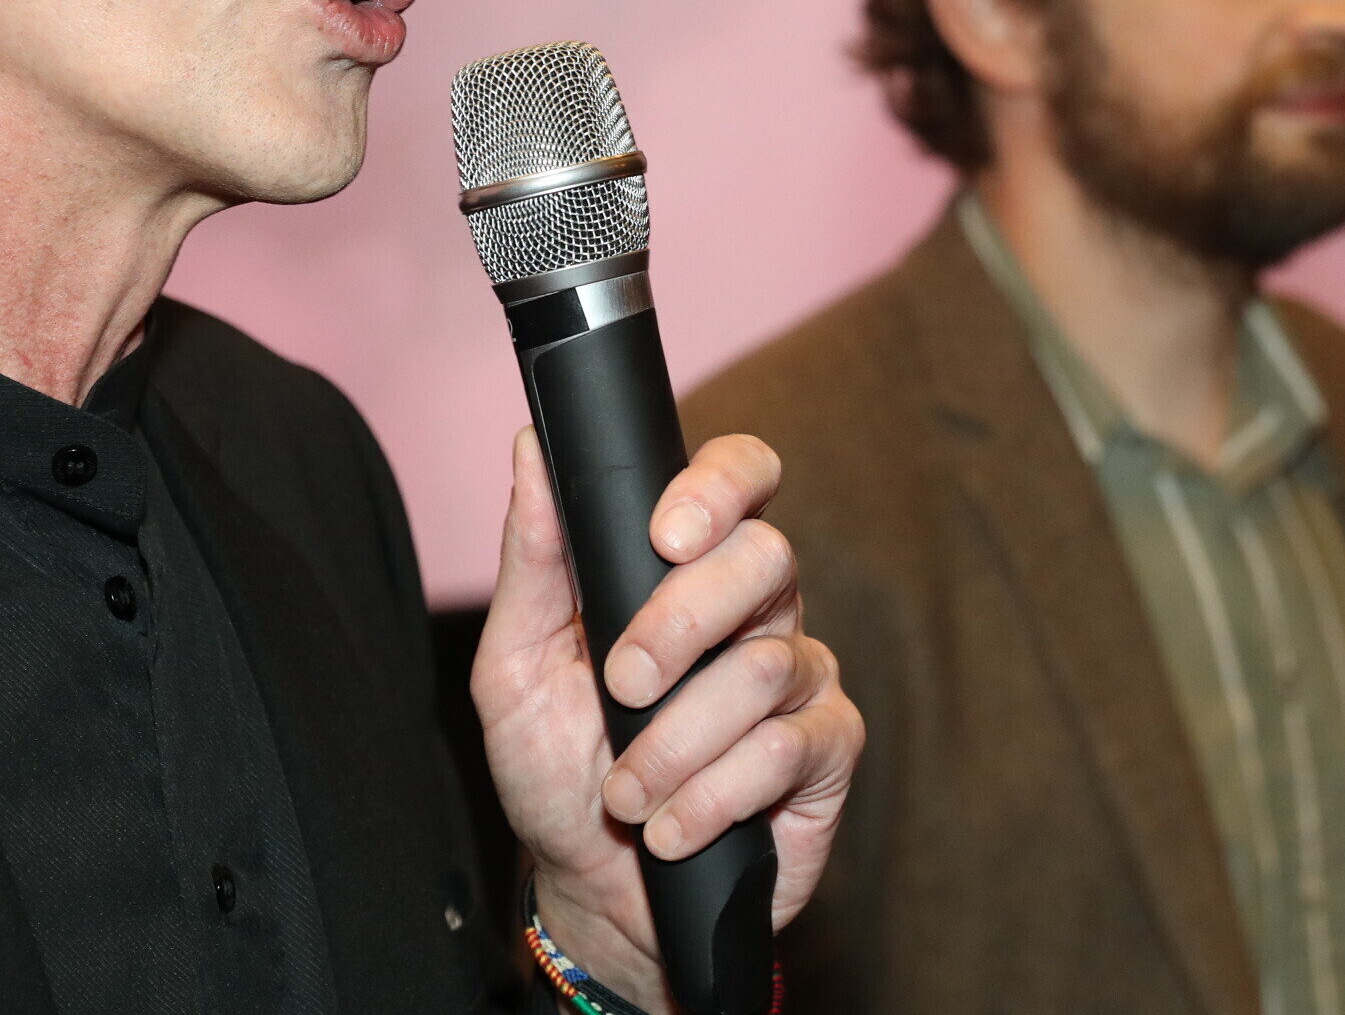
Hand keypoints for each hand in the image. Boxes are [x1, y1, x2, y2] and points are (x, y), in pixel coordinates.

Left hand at [471, 429, 861, 1004]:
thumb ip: (534, 559)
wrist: (594, 895)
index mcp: (689, 568)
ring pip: (764, 667)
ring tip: (625, 794)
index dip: (719, 487)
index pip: (741, 476)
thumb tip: (534, 449)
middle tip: (622, 686)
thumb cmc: (556, 771)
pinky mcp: (828, 751)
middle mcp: (757, 608)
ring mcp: (800, 677)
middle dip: (680, 624)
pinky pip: (785, 749)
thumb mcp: (517, 667)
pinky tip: (672, 828)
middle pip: (766, 558)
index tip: (665, 535)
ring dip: (673, 743)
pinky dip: (711, 796)